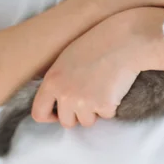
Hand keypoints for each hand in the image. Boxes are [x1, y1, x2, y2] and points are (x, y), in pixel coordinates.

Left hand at [30, 13, 149, 127]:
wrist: (124, 40)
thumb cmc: (97, 44)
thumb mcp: (66, 59)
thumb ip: (59, 82)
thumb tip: (59, 102)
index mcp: (52, 81)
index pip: (38, 113)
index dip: (50, 116)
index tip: (60, 112)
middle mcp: (65, 94)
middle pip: (66, 122)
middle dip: (77, 115)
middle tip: (89, 97)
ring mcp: (84, 102)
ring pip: (87, 121)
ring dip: (95, 111)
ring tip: (102, 88)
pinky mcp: (104, 106)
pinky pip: (106, 115)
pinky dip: (111, 106)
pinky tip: (114, 87)